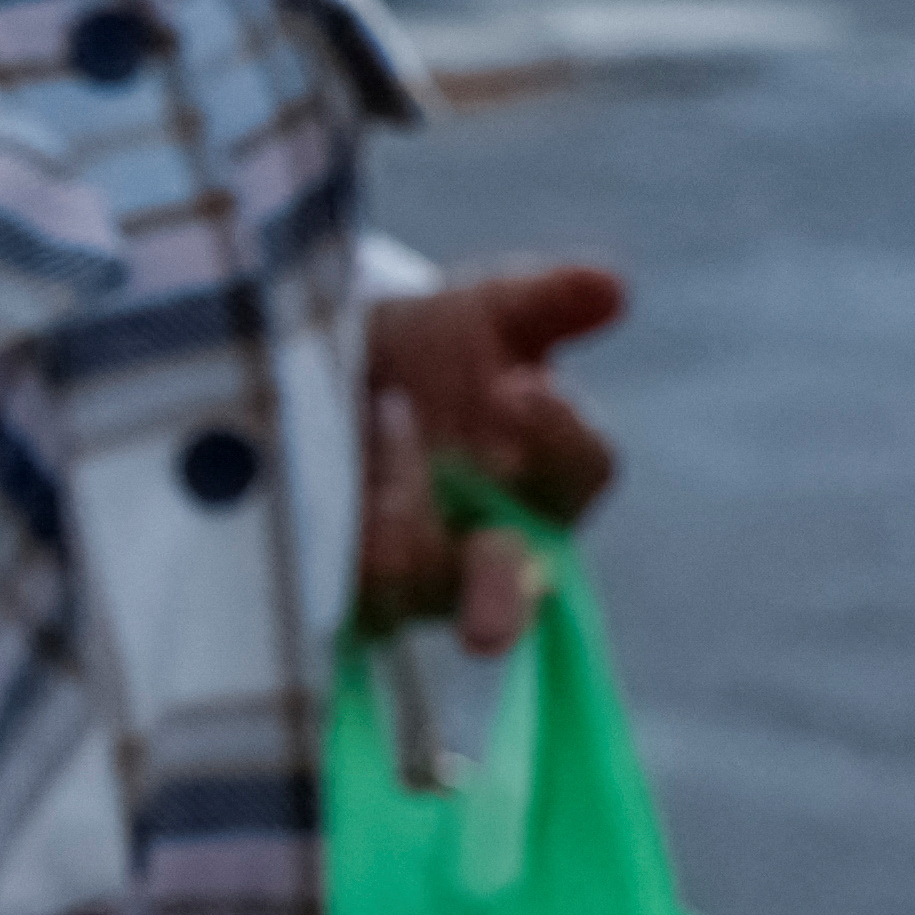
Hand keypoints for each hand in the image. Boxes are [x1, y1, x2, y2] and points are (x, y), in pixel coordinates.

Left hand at [359, 261, 627, 653]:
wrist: (333, 368)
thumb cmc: (432, 351)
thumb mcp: (480, 313)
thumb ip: (545, 300)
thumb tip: (611, 284)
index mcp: (548, 475)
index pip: (581, 464)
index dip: (558, 430)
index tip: (521, 386)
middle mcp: (491, 546)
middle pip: (509, 593)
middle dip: (498, 606)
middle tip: (485, 629)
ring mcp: (416, 580)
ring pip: (407, 578)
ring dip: (386, 514)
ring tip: (363, 426)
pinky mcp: (340, 596)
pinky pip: (334, 594)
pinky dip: (320, 543)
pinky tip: (303, 491)